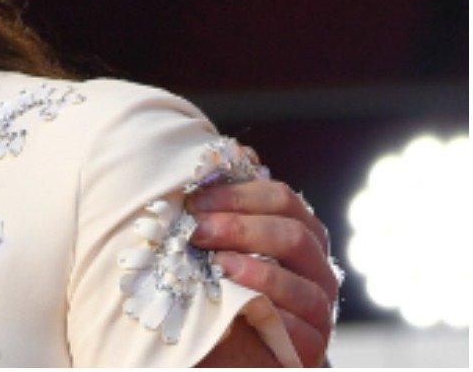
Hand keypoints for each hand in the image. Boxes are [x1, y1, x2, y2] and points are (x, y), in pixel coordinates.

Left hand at [188, 178, 338, 366]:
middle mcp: (316, 268)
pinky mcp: (313, 345)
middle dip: (241, 228)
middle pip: (292, 235)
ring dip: (257, 272)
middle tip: (198, 231)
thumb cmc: (224, 286)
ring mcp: (319, 307)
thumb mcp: (221, 245)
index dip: (238, 195)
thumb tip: (205, 168)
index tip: (195, 201)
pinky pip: (300, 329)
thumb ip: (220, 212)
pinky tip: (241, 308)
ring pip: (302, 284)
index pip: (281, 199)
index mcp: (299, 232)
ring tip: (219, 266)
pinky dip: (270, 316)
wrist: (238, 346)